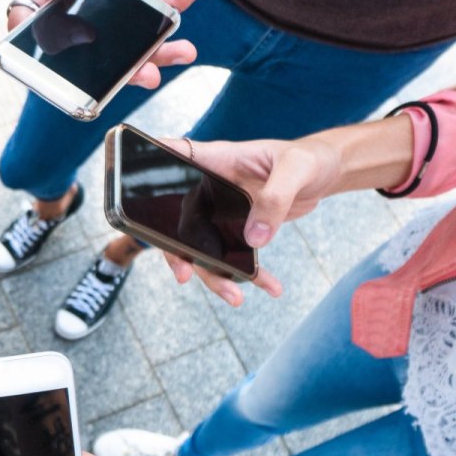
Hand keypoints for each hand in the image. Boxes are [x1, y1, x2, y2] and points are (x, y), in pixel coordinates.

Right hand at [9, 0, 212, 88]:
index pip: (27, 21)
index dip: (38, 52)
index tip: (59, 73)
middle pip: (86, 47)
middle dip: (120, 69)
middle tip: (147, 76)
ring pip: (121, 38)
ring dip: (155, 49)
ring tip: (185, 51)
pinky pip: (150, 6)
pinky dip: (178, 0)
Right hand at [156, 137, 344, 304]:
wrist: (327, 173)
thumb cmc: (310, 159)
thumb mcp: (296, 171)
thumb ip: (274, 200)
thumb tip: (253, 239)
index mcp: (218, 160)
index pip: (174, 159)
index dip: (148, 171)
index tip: (128, 188)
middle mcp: (212, 187)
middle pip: (179, 220)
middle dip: (177, 252)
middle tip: (184, 275)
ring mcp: (222, 211)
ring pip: (204, 247)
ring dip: (216, 274)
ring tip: (235, 297)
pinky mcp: (239, 228)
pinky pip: (235, 256)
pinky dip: (251, 275)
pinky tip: (268, 287)